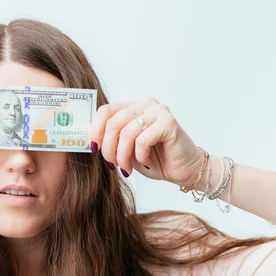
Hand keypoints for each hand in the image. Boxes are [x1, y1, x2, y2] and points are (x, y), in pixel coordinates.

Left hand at [88, 98, 202, 185]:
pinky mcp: (169, 123)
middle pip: (113, 123)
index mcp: (133, 107)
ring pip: (126, 133)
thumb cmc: (155, 160)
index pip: (105, 111)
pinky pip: (142, 140)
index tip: (94, 149)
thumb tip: (91, 142)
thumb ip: (112, 140)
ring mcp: (158, 111)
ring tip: (127, 168)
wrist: (184, 170)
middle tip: (112, 165)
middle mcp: (145, 105)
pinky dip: (140, 156)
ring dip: (123, 156)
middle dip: (108, 149)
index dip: (95, 130)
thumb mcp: (126, 149)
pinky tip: (147, 162)